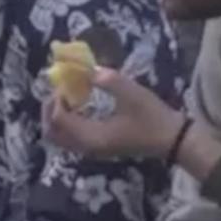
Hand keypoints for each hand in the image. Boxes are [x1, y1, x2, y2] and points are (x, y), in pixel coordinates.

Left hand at [44, 67, 185, 159]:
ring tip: (66, 96)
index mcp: (93, 137)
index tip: (66, 82)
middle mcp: (87, 147)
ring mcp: (91, 150)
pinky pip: (69, 138)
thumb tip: (89, 70)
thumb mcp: (133, 93)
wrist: (171, 139)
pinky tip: (78, 105)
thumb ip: (109, 80)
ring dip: (56, 116)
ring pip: (59, 137)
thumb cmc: (152, 117)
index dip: (57, 98)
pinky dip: (66, 122)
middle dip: (49, 110)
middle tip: (59, 90)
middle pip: (52, 133)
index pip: (60, 119)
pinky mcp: (97, 148)